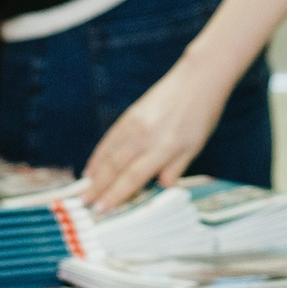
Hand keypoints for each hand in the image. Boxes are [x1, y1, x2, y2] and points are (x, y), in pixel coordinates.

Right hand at [85, 56, 228, 211]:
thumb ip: (175, 169)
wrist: (198, 79)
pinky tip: (92, 166)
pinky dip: (99, 154)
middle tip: (84, 204)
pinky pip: (110, 138)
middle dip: (98, 188)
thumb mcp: (195, 147)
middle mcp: (145, 136)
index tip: (102, 208)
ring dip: (95, 173)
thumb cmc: (202, 116)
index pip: (134, 176)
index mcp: (164, 147)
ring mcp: (135, 124)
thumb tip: (160, 188)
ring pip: (109, 152)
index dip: (116, 194)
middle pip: (116, 166)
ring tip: (84, 189)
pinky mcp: (130, 114)